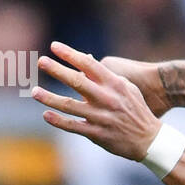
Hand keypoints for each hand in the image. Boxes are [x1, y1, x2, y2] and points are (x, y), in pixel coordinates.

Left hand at [32, 43, 162, 160]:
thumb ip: (106, 75)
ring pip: (69, 105)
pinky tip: (46, 114)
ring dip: (50, 97)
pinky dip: (58, 121)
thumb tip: (85, 59)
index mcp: (115, 84)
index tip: (54, 46)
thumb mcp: (126, 88)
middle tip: (41, 61)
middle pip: (76, 81)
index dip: (70, 54)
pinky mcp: (98, 133)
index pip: (89, 65)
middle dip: (57, 70)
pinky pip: (73, 125)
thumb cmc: (137, 110)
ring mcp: (101, 117)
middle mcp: (107, 98)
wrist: (150, 139)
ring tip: (34, 91)